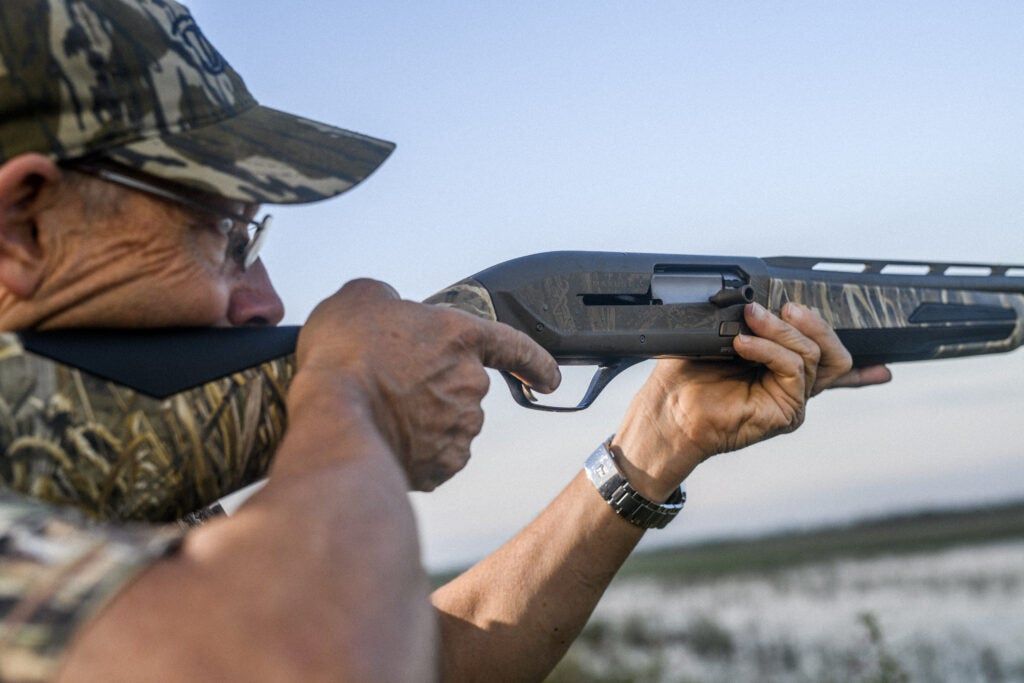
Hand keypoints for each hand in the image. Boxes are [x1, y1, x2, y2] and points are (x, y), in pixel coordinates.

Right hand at [292, 279, 559, 490]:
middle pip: (461, 386)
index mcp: (461, 336)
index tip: (548, 378)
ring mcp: (460, 426)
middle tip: (388, 384)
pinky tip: (386, 438)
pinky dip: (415, 451)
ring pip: (447, 423)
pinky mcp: (443, 463)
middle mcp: (471, 382)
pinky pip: (435, 457)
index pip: (515, 346)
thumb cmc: (346, 353)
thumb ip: (389, 300)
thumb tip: (388, 309)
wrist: (335, 415)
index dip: (534, 362)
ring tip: (379, 411)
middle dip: (432, 388)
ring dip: (422, 420)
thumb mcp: (362, 298)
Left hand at [613, 302, 890, 499]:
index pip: (830, 365)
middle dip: (814, 321)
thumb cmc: (685, 376)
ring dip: (781, 329)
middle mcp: (792, 386)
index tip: (884, 369)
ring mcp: (792, 400)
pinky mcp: (785, 412)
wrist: (668, 413)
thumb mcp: (718, 336)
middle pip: (833, 351)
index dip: (862, 371)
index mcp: (780, 369)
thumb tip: (756, 299)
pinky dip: (769, 348)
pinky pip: (793, 369)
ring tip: (750, 318)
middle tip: (783, 306)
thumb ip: (748, 321)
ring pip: (813, 354)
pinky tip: (744, 342)